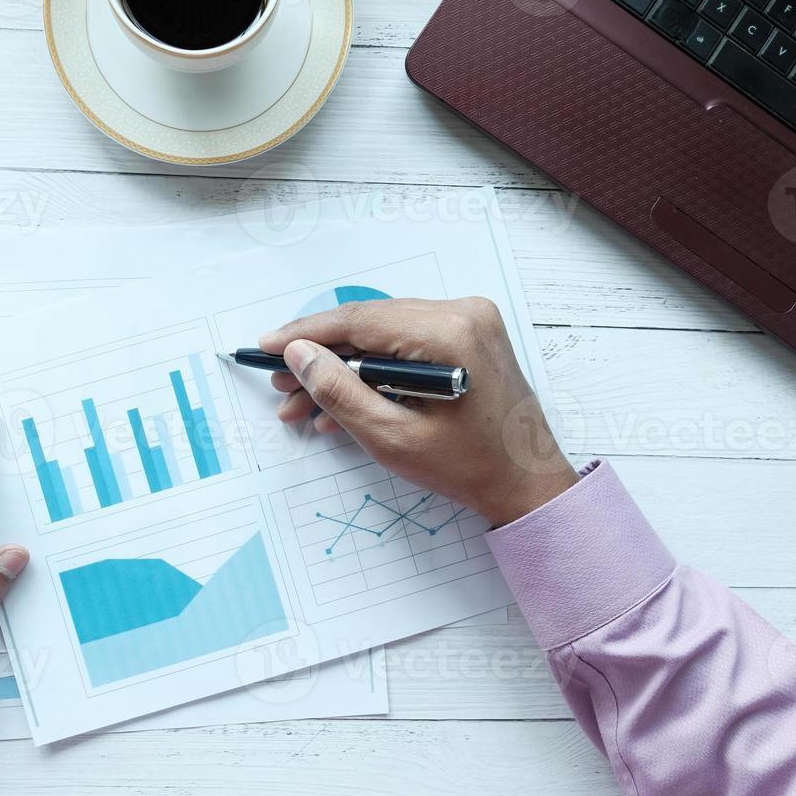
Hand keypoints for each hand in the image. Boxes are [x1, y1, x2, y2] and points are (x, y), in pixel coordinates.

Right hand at [260, 297, 576, 527]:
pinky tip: (344, 401)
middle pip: (371, 325)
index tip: (267, 347)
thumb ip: (340, 391)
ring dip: (344, 368)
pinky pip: (407, 343)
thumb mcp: (392, 437)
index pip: (360, 321)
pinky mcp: (471, 336)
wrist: (528, 482)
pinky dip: (376, 370)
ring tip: (304, 404)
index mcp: (449, 332)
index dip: (307, 334)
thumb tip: (299, 355)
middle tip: (281, 386)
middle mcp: (464, 313)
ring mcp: (471, 321)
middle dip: (321, 357)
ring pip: (386, 335)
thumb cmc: (469, 468)